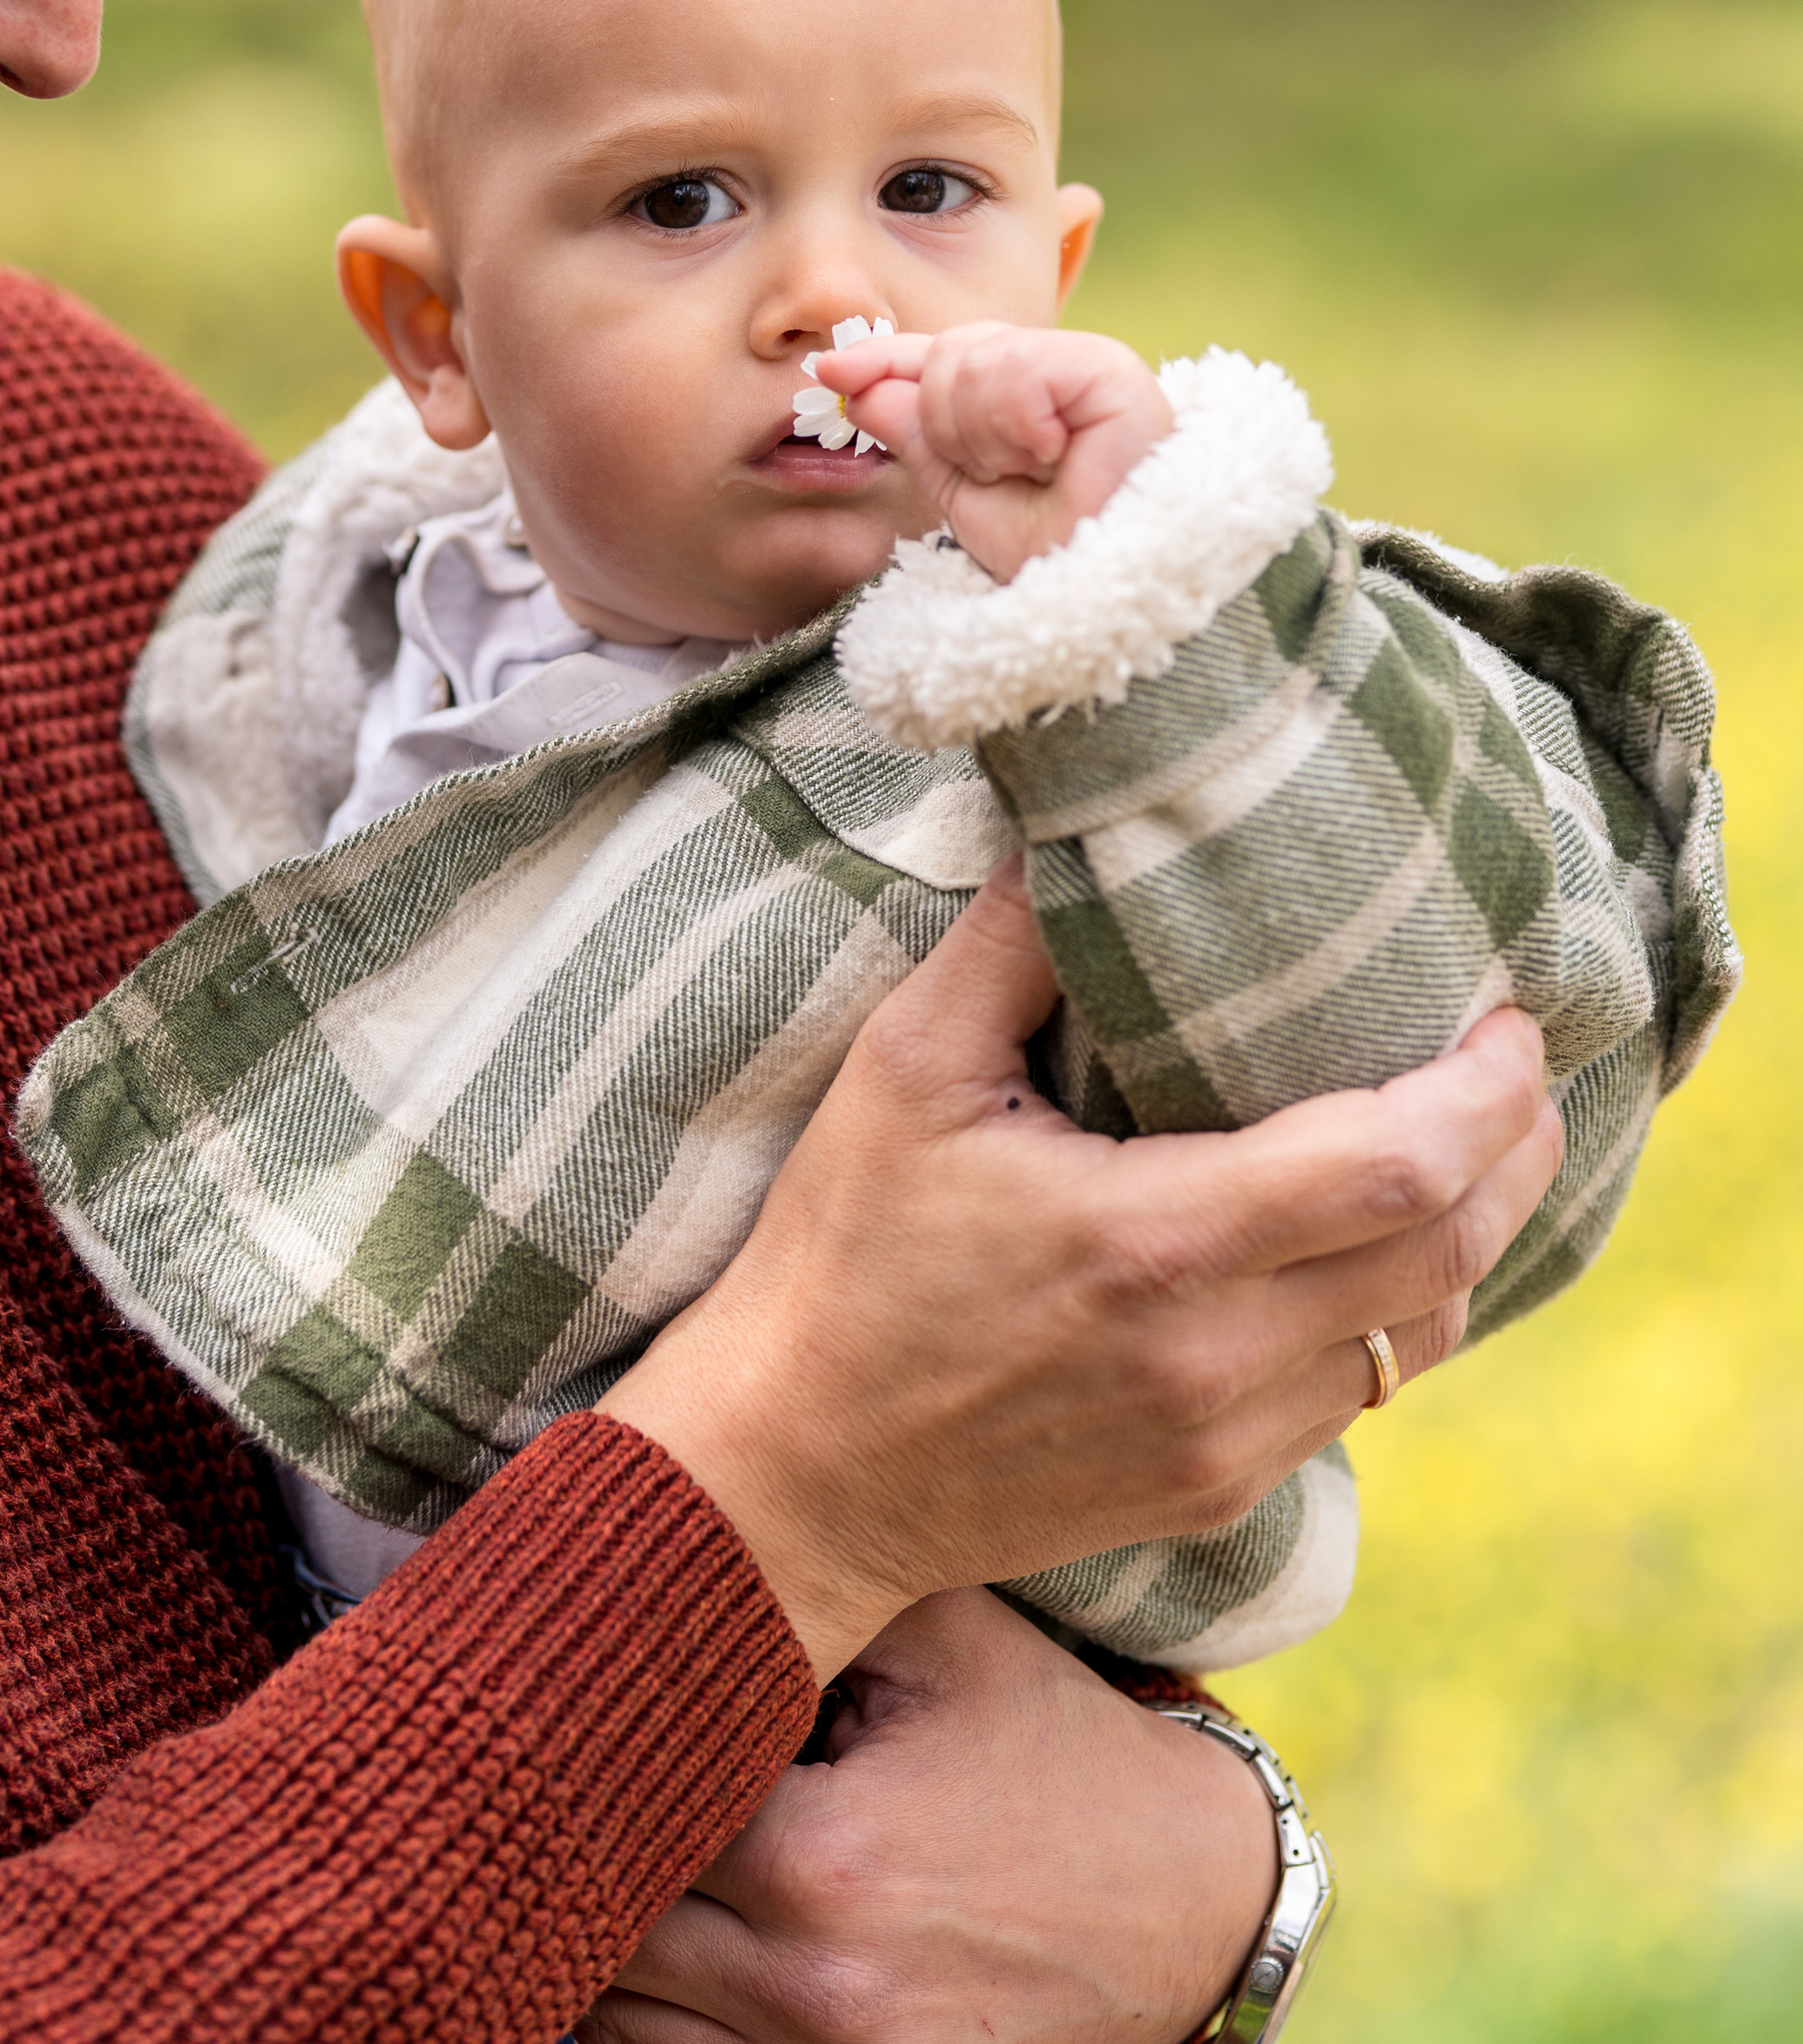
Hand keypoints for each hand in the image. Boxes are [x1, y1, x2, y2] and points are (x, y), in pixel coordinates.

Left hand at [580, 1589, 1274, 2043]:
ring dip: (600, 1951)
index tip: (568, 1701)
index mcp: (820, 1860)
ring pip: (620, 2032)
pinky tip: (650, 1953)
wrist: (1192, 1903)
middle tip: (563, 1778)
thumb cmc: (1055, 1753)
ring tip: (595, 1863)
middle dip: (585, 1852)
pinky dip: (652, 2023)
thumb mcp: (948, 1639)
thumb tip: (683, 1521)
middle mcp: (810, 1990)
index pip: (628, 1808)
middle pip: (606, 1935)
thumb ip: (816, 1579)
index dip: (593, 1750)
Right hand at [603, 863, 1560, 1679]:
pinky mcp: (1217, 1488)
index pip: (1400, 1167)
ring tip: (1472, 1137)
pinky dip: (1402, 1306)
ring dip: (1475, 1229)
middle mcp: (1217, 1355)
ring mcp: (1226, 1438)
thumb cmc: (842, 1259)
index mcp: (1157, 1242)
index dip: (1487, 1089)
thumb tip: (1074, 821)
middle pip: (1452, 1248)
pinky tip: (1377, 1241)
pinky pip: (1361, 1393)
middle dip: (1515, 1146)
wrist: (793, 1475)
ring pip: (1425, 1331)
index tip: (1505, 1016)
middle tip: (1516, 1058)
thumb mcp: (904, 1070)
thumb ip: (1007, 942)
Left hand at [816, 323, 1173, 581]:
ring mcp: (1092, 367)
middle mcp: (1064, 372)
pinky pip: (1017, 367)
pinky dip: (1014, 423)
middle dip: (946, 423)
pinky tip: (1051, 457)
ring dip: (980, 434)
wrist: (1106, 608)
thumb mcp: (966, 498)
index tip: (828, 370)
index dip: (885, 358)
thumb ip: (919, 436)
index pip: (945, 354)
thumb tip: (860, 387)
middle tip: (993, 473)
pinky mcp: (1113, 373)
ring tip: (1030, 472)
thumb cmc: (1053, 563)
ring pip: (975, 356)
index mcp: (1031, 399)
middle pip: (953, 348)